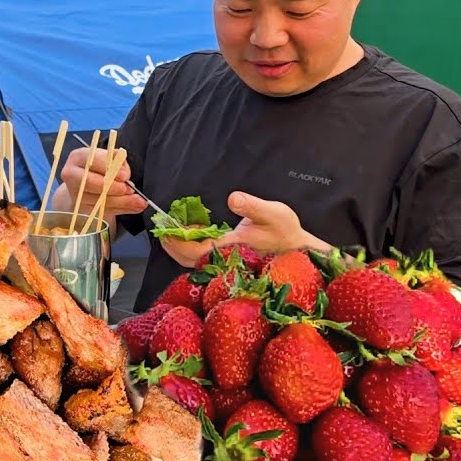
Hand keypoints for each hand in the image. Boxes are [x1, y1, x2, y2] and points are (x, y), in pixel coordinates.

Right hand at [54, 147, 145, 216]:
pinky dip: (120, 209)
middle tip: (129, 189)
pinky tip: (133, 207)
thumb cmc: (99, 167)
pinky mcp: (81, 208)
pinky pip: (102, 211)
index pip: (92, 161)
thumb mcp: (110, 158)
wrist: (84, 183)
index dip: (109, 168)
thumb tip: (125, 174)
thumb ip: (118, 161)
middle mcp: (71, 174)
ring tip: (139, 201)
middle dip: (113, 187)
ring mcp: (74, 194)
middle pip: (90, 182)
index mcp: (79, 157)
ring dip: (121, 201)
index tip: (124, 175)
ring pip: (97, 200)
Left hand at [158, 191, 329, 267]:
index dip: (176, 243)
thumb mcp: (274, 213)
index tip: (164, 230)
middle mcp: (224, 260)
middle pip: (188, 260)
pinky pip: (203, 257)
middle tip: (161, 229)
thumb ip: (252, 206)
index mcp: (230, 250)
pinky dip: (192, 246)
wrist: (299, 249)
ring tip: (172, 229)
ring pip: (194, 260)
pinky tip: (192, 232)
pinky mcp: (227, 259)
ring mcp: (225, 262)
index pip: (193, 252)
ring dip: (180, 246)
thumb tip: (232, 198)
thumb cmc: (286, 231)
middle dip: (172, 245)